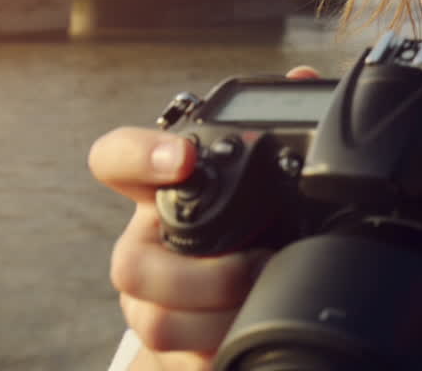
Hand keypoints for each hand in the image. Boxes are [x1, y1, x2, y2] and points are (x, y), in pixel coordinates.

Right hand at [87, 66, 319, 369]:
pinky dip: (222, 347)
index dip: (139, 156)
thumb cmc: (252, 225)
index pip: (117, 159)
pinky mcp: (170, 350)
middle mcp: (145, 247)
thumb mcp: (267, 179)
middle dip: (198, 272)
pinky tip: (256, 330)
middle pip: (127, 264)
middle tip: (258, 261)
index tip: (185, 158)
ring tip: (266, 298)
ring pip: (154, 320)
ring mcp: (150, 303)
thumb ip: (280, 128)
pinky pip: (180, 359)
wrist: (239, 303)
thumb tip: (305, 78)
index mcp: (162, 194)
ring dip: (217, 316)